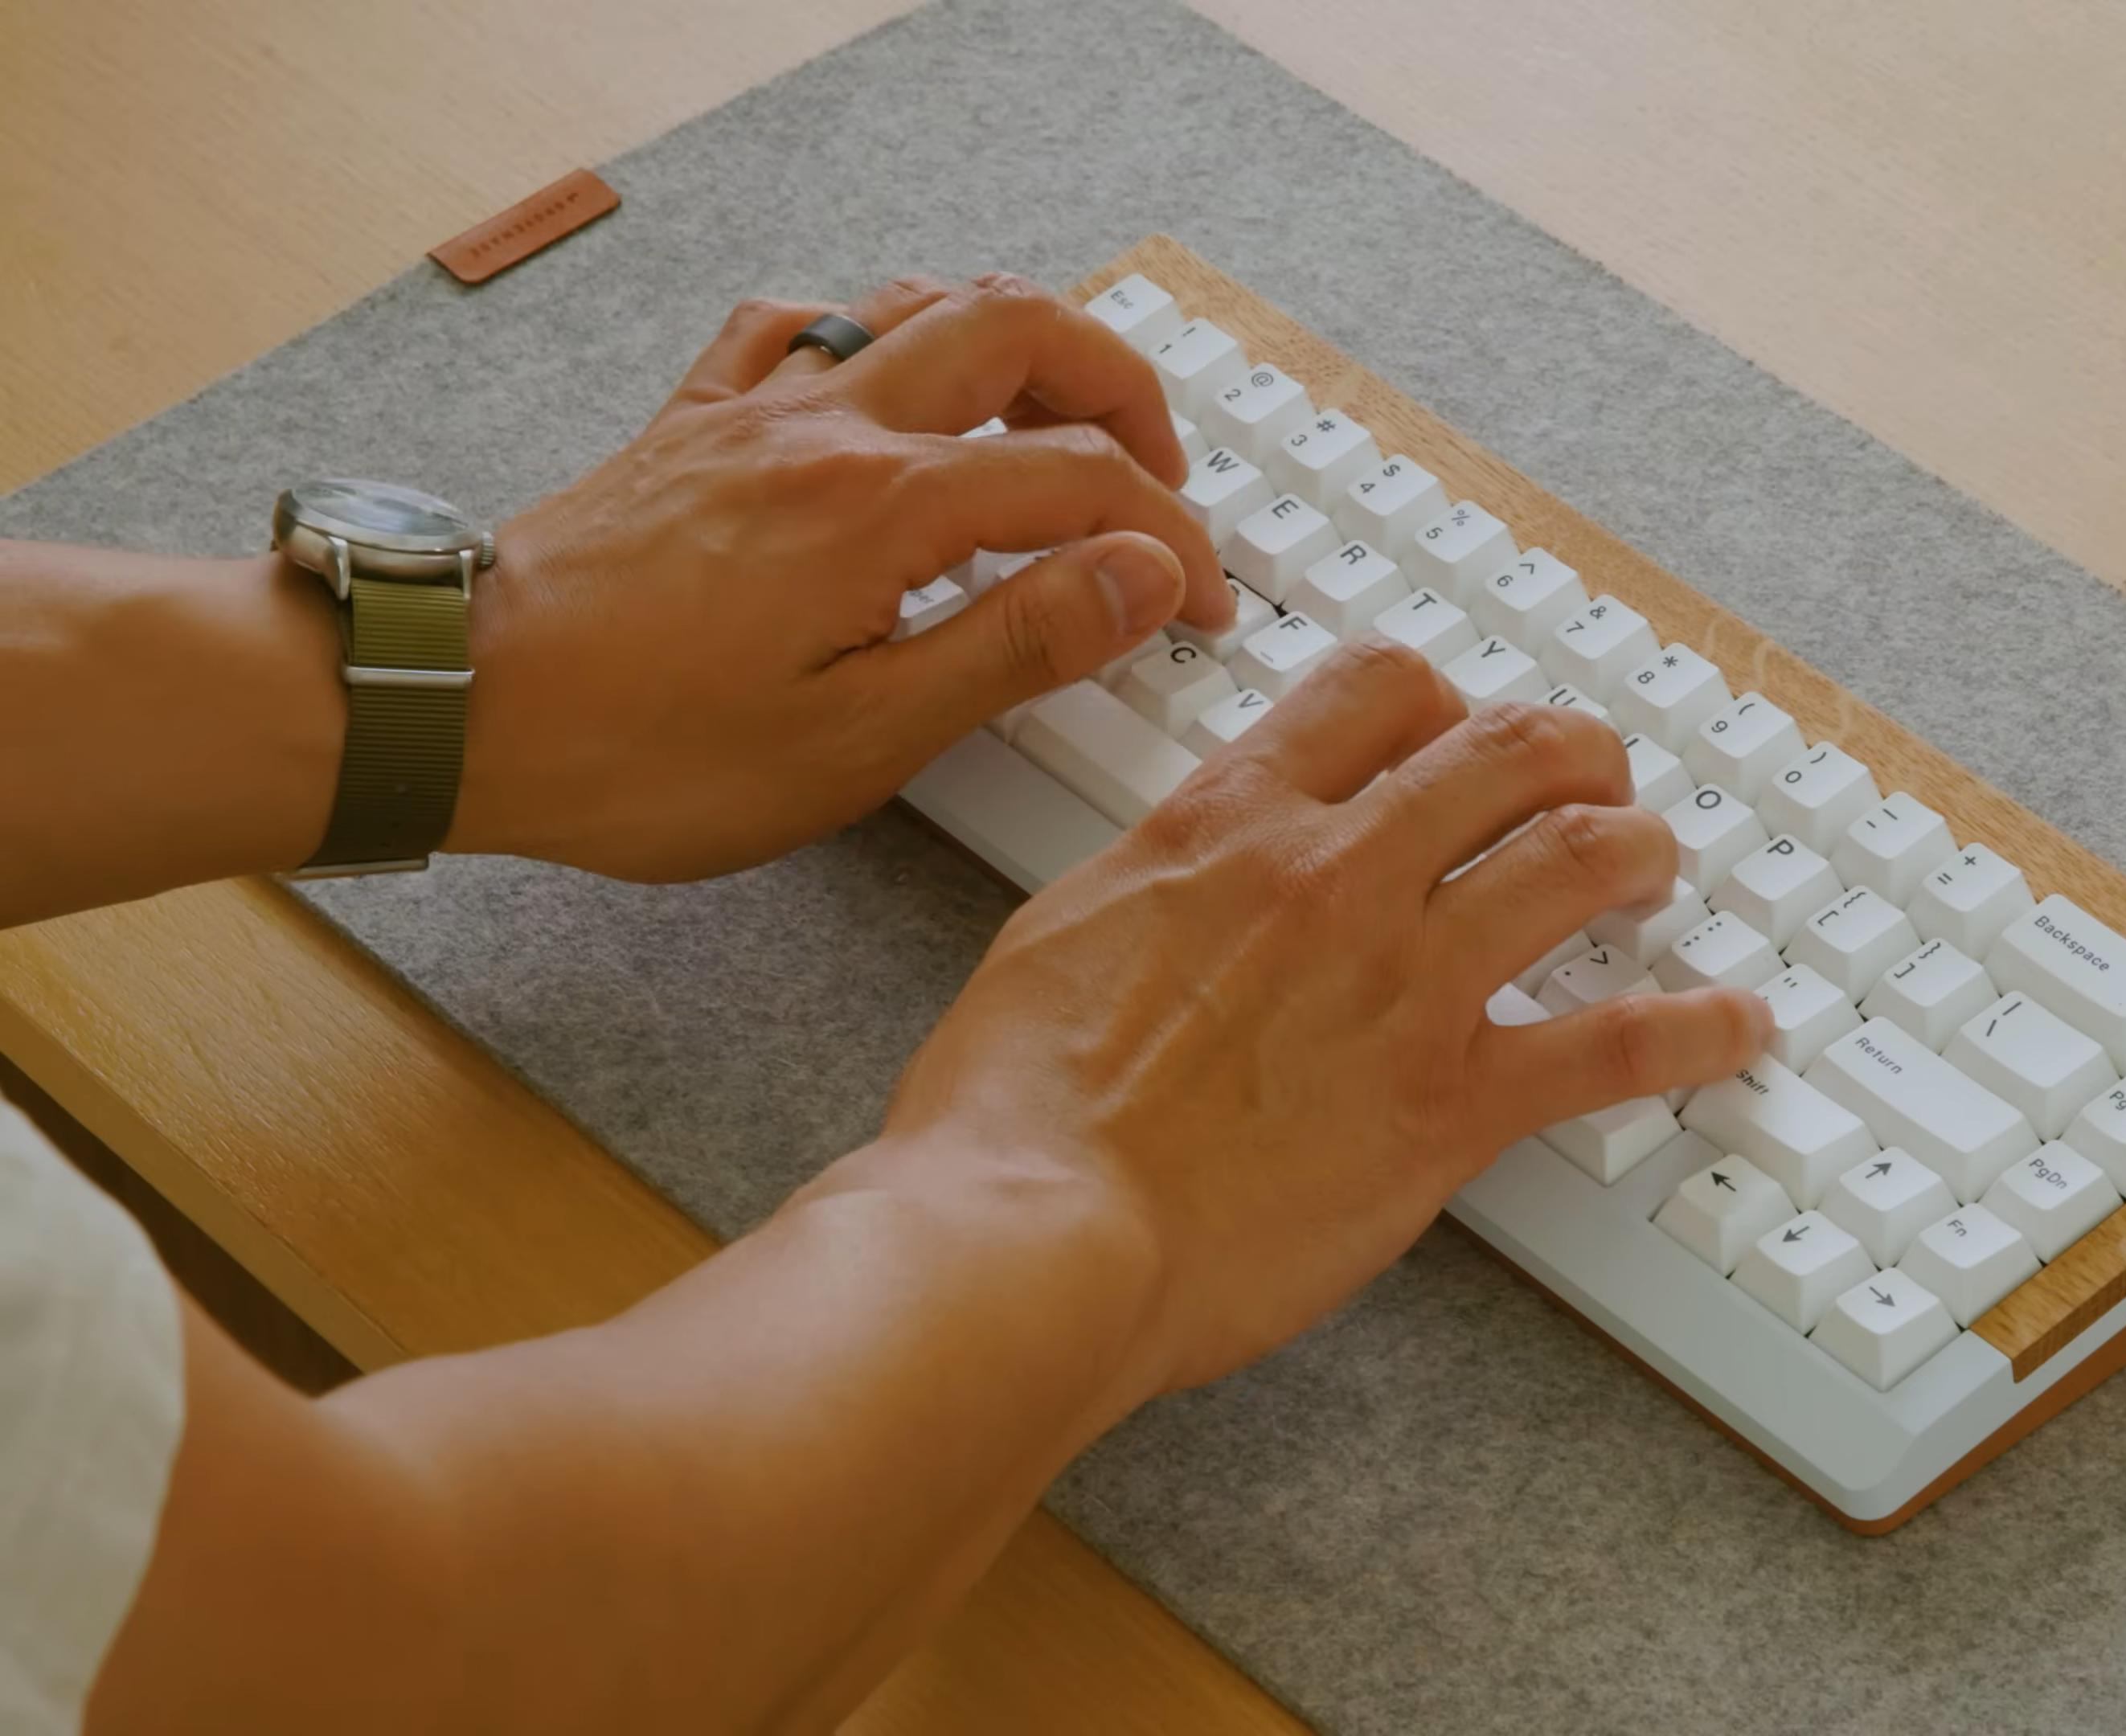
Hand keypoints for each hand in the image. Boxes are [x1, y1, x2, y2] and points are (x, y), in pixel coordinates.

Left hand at [449, 272, 1235, 879]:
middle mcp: (824, 428)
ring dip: (1015, 345)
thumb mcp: (861, 735)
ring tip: (1057, 420)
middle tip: (1160, 475)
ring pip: (918, 304)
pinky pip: (795, 325)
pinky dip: (870, 336)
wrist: (454, 709)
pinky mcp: (692, 426)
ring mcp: (752, 411)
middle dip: (1120, 390)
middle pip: (1021, 329)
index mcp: (882, 508)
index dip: (1171, 538)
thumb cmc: (638, 748)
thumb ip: (1018, 643)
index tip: (1200, 605)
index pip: (1084, 482)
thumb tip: (1140, 579)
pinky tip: (883, 388)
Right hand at [877, 640, 1771, 1393]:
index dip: (1435, 699)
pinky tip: (1735, 1029)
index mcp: (1229, 825)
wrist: (1029, 1232)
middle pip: (1503, 750)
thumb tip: (1174, 889)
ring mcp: (1405, 983)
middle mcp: (1334, 875)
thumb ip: (1149, 890)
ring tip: (1657, 864)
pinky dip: (1694, 1031)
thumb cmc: (1010, 1111)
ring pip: (1579, 859)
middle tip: (1590, 777)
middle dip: (1568, 752)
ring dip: (1638, 850)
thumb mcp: (1059, 937)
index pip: (1372, 691)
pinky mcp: (1449, 1103)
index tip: (1451, 728)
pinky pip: (1612, 1046)